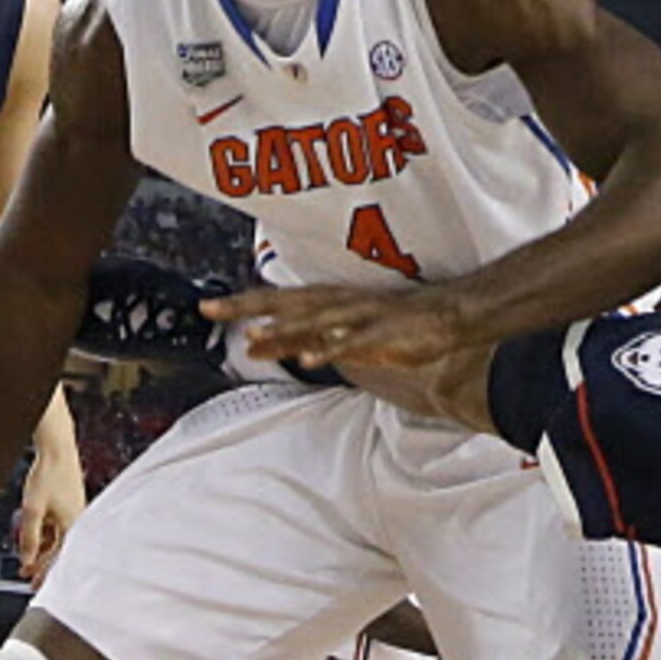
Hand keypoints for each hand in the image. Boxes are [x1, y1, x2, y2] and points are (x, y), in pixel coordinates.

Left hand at [13, 441, 84, 587]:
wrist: (57, 449)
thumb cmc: (49, 474)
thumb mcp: (32, 509)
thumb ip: (29, 537)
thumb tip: (26, 560)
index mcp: (73, 526)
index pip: (59, 559)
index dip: (45, 574)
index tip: (36, 586)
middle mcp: (78, 522)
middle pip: (60, 552)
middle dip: (43, 565)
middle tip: (30, 578)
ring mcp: (75, 514)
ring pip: (59, 540)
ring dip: (43, 550)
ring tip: (28, 559)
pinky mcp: (70, 506)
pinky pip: (59, 528)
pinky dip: (47, 536)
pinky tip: (36, 538)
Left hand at [204, 283, 472, 367]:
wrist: (452, 313)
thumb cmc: (403, 322)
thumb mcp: (351, 328)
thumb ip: (318, 334)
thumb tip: (285, 343)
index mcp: (331, 301)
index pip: (279, 298)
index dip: (243, 302)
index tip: (208, 306)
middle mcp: (339, 304)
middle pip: (286, 303)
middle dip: (247, 307)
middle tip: (211, 309)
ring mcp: (361, 317)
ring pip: (315, 322)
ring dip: (284, 330)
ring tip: (254, 339)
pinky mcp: (384, 333)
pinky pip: (353, 343)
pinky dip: (330, 350)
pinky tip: (310, 360)